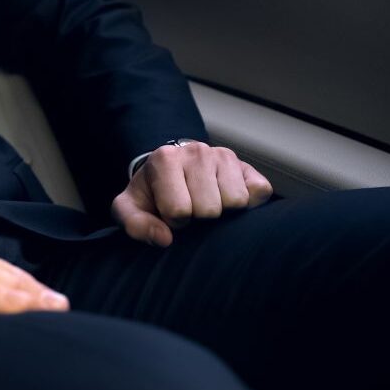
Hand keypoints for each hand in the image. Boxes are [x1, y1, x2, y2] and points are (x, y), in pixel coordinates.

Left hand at [111, 142, 272, 247]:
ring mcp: (225, 156)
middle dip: (198, 217)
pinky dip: (247, 204)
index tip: (169, 212)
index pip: (179, 209)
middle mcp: (197, 151)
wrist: (170, 172)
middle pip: (210, 208)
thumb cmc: (150, 194)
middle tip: (190, 208)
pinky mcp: (248, 167)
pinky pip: (260, 192)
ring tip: (205, 202)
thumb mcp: (130, 209)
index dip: (174, 220)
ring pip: (236, 201)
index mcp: (165, 159)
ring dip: (221, 212)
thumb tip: (164, 238)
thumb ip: (136, 225)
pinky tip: (225, 200)